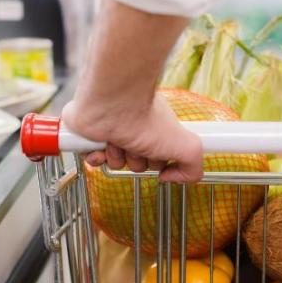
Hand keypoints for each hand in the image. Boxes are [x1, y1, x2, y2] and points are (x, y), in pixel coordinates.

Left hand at [62, 93, 203, 182]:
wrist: (113, 104)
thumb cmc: (146, 118)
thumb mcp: (188, 147)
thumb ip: (193, 168)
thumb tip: (170, 178)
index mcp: (155, 129)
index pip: (157, 159)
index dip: (157, 162)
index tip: (157, 156)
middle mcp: (134, 129)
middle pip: (136, 164)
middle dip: (136, 161)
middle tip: (137, 145)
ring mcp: (110, 131)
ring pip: (114, 163)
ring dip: (116, 157)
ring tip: (117, 140)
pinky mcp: (88, 134)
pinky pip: (91, 159)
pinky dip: (95, 157)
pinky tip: (101, 145)